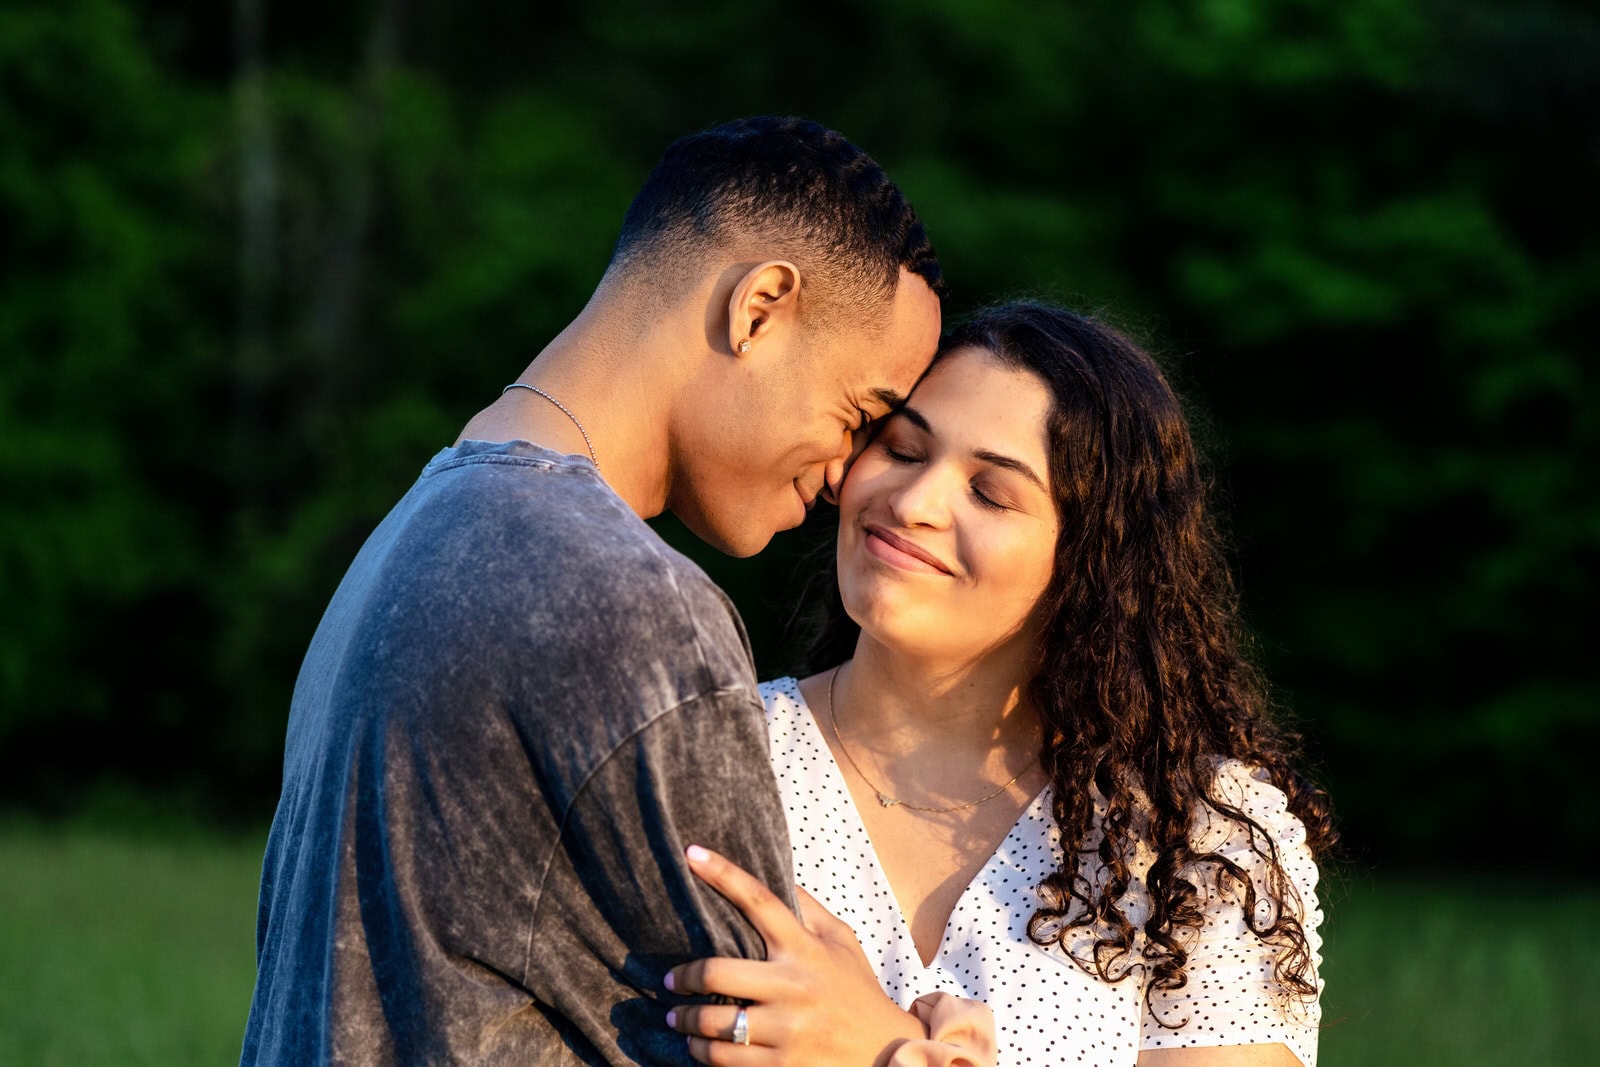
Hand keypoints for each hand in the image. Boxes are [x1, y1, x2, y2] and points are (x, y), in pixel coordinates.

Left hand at [664, 845, 925, 1065]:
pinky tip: (699, 1047)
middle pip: (716, 971)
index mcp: (806, 948)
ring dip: (685, 1020)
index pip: (759, 900)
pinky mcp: (782, 1065)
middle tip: (671, 982)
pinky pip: (724, 1059)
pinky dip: (703, 1052)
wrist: (886, 1051)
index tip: (692, 853)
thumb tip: (780, 875)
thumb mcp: (843, 942)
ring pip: (713, 1022)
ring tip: (678, 1018)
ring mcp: (787, 1029)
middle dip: (683, 978)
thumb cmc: (858, 990)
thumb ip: (810, 910)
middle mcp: (794, 986)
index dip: (723, 873)